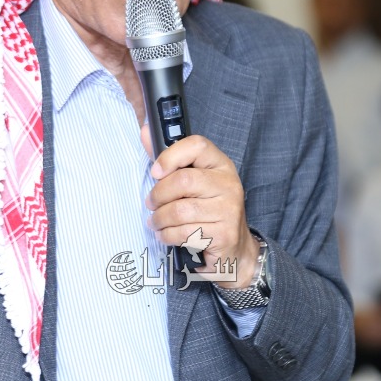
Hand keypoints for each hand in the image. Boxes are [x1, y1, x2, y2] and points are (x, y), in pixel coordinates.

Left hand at [147, 135, 257, 289]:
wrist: (235, 249)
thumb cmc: (208, 211)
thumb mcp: (193, 182)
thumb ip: (169, 159)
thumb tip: (145, 131)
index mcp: (220, 165)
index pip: (197, 145)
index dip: (170, 156)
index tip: (155, 172)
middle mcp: (228, 184)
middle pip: (183, 180)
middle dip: (159, 195)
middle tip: (151, 204)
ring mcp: (229, 210)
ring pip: (180, 210)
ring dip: (160, 219)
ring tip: (156, 222)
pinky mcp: (224, 234)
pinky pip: (185, 232)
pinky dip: (168, 235)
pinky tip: (166, 235)